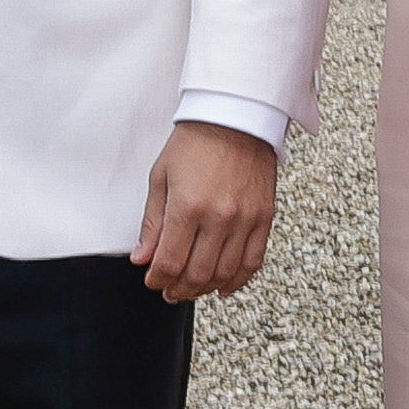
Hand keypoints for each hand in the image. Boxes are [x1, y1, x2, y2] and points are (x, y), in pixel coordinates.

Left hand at [137, 117, 277, 301]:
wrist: (235, 116)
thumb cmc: (195, 142)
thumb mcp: (161, 178)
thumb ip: (152, 223)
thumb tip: (143, 258)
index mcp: (187, 206)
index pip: (170, 261)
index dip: (158, 279)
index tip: (152, 280)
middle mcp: (219, 217)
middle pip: (197, 273)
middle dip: (179, 289)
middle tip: (169, 291)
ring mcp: (245, 219)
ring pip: (225, 273)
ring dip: (205, 288)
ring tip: (192, 288)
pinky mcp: (264, 217)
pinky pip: (253, 261)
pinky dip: (238, 280)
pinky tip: (223, 286)